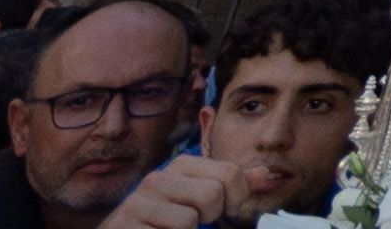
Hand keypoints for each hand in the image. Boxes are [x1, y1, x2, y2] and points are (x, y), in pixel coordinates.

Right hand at [102, 155, 247, 228]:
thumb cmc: (165, 222)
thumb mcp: (198, 198)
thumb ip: (231, 186)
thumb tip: (266, 174)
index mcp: (179, 166)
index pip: (230, 173)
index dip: (235, 198)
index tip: (222, 210)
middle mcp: (156, 179)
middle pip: (212, 195)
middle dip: (210, 216)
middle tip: (192, 222)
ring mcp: (137, 204)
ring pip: (189, 221)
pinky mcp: (125, 227)